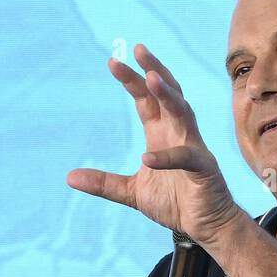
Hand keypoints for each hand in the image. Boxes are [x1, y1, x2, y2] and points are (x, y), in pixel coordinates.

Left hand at [67, 44, 244, 246]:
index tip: (113, 62)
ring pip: (183, 112)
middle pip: (167, 94)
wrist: (206, 226)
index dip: (132, 80)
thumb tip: (69, 177)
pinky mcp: (204, 169)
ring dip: (168, 95)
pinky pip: (186, 158)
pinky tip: (147, 158)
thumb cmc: (175, 203)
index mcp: (161, 133)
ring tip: (152, 79)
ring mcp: (194, 148)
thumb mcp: (132, 192)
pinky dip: (167, 157)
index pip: (146, 100)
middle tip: (138, 50)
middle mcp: (178, 133)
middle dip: (154, 71)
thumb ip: (104, 183)